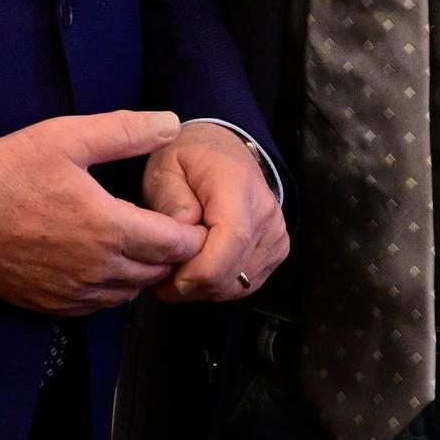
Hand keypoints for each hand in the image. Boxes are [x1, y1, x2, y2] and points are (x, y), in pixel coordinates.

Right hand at [0, 110, 205, 314]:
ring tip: (141, 243)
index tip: (195, 217)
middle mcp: (96, 269)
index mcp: (108, 227)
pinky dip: (113, 289)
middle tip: (173, 228)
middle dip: (173, 253)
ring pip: (131, 293)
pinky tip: (105, 263)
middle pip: (159, 272)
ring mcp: (72, 292)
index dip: (193, 232)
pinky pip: (99, 307)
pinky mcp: (50, 304)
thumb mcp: (68, 137)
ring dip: (143, 272)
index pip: (176, 244)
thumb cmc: (7, 172)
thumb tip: (171, 123)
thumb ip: (126, 131)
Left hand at [142, 122, 287, 301]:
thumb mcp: (164, 168)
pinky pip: (246, 284)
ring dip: (205, 288)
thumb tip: (182, 240)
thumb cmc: (188, 160)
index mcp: (237, 184)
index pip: (232, 238)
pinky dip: (220, 285)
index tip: (169, 281)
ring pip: (239, 284)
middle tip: (161, 280)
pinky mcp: (277, 248)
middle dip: (194, 286)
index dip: (202, 270)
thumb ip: (171, 201)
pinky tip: (201, 268)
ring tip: (179, 270)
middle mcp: (265, 210)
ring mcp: (276, 232)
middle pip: (234, 269)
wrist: (222, 151)